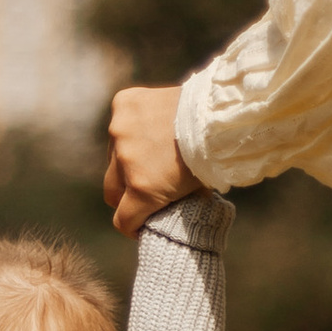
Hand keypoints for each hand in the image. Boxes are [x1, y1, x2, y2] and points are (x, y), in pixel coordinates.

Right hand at [103, 87, 201, 237]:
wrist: (219, 112)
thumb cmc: (212, 154)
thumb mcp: (193, 189)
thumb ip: (170, 199)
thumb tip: (165, 207)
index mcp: (144, 189)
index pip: (122, 220)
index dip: (132, 226)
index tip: (140, 225)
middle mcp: (126, 160)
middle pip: (112, 190)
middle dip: (126, 195)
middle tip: (143, 189)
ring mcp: (120, 131)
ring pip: (114, 156)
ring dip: (128, 159)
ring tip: (151, 152)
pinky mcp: (123, 104)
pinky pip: (119, 123)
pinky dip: (131, 127)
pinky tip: (149, 126)